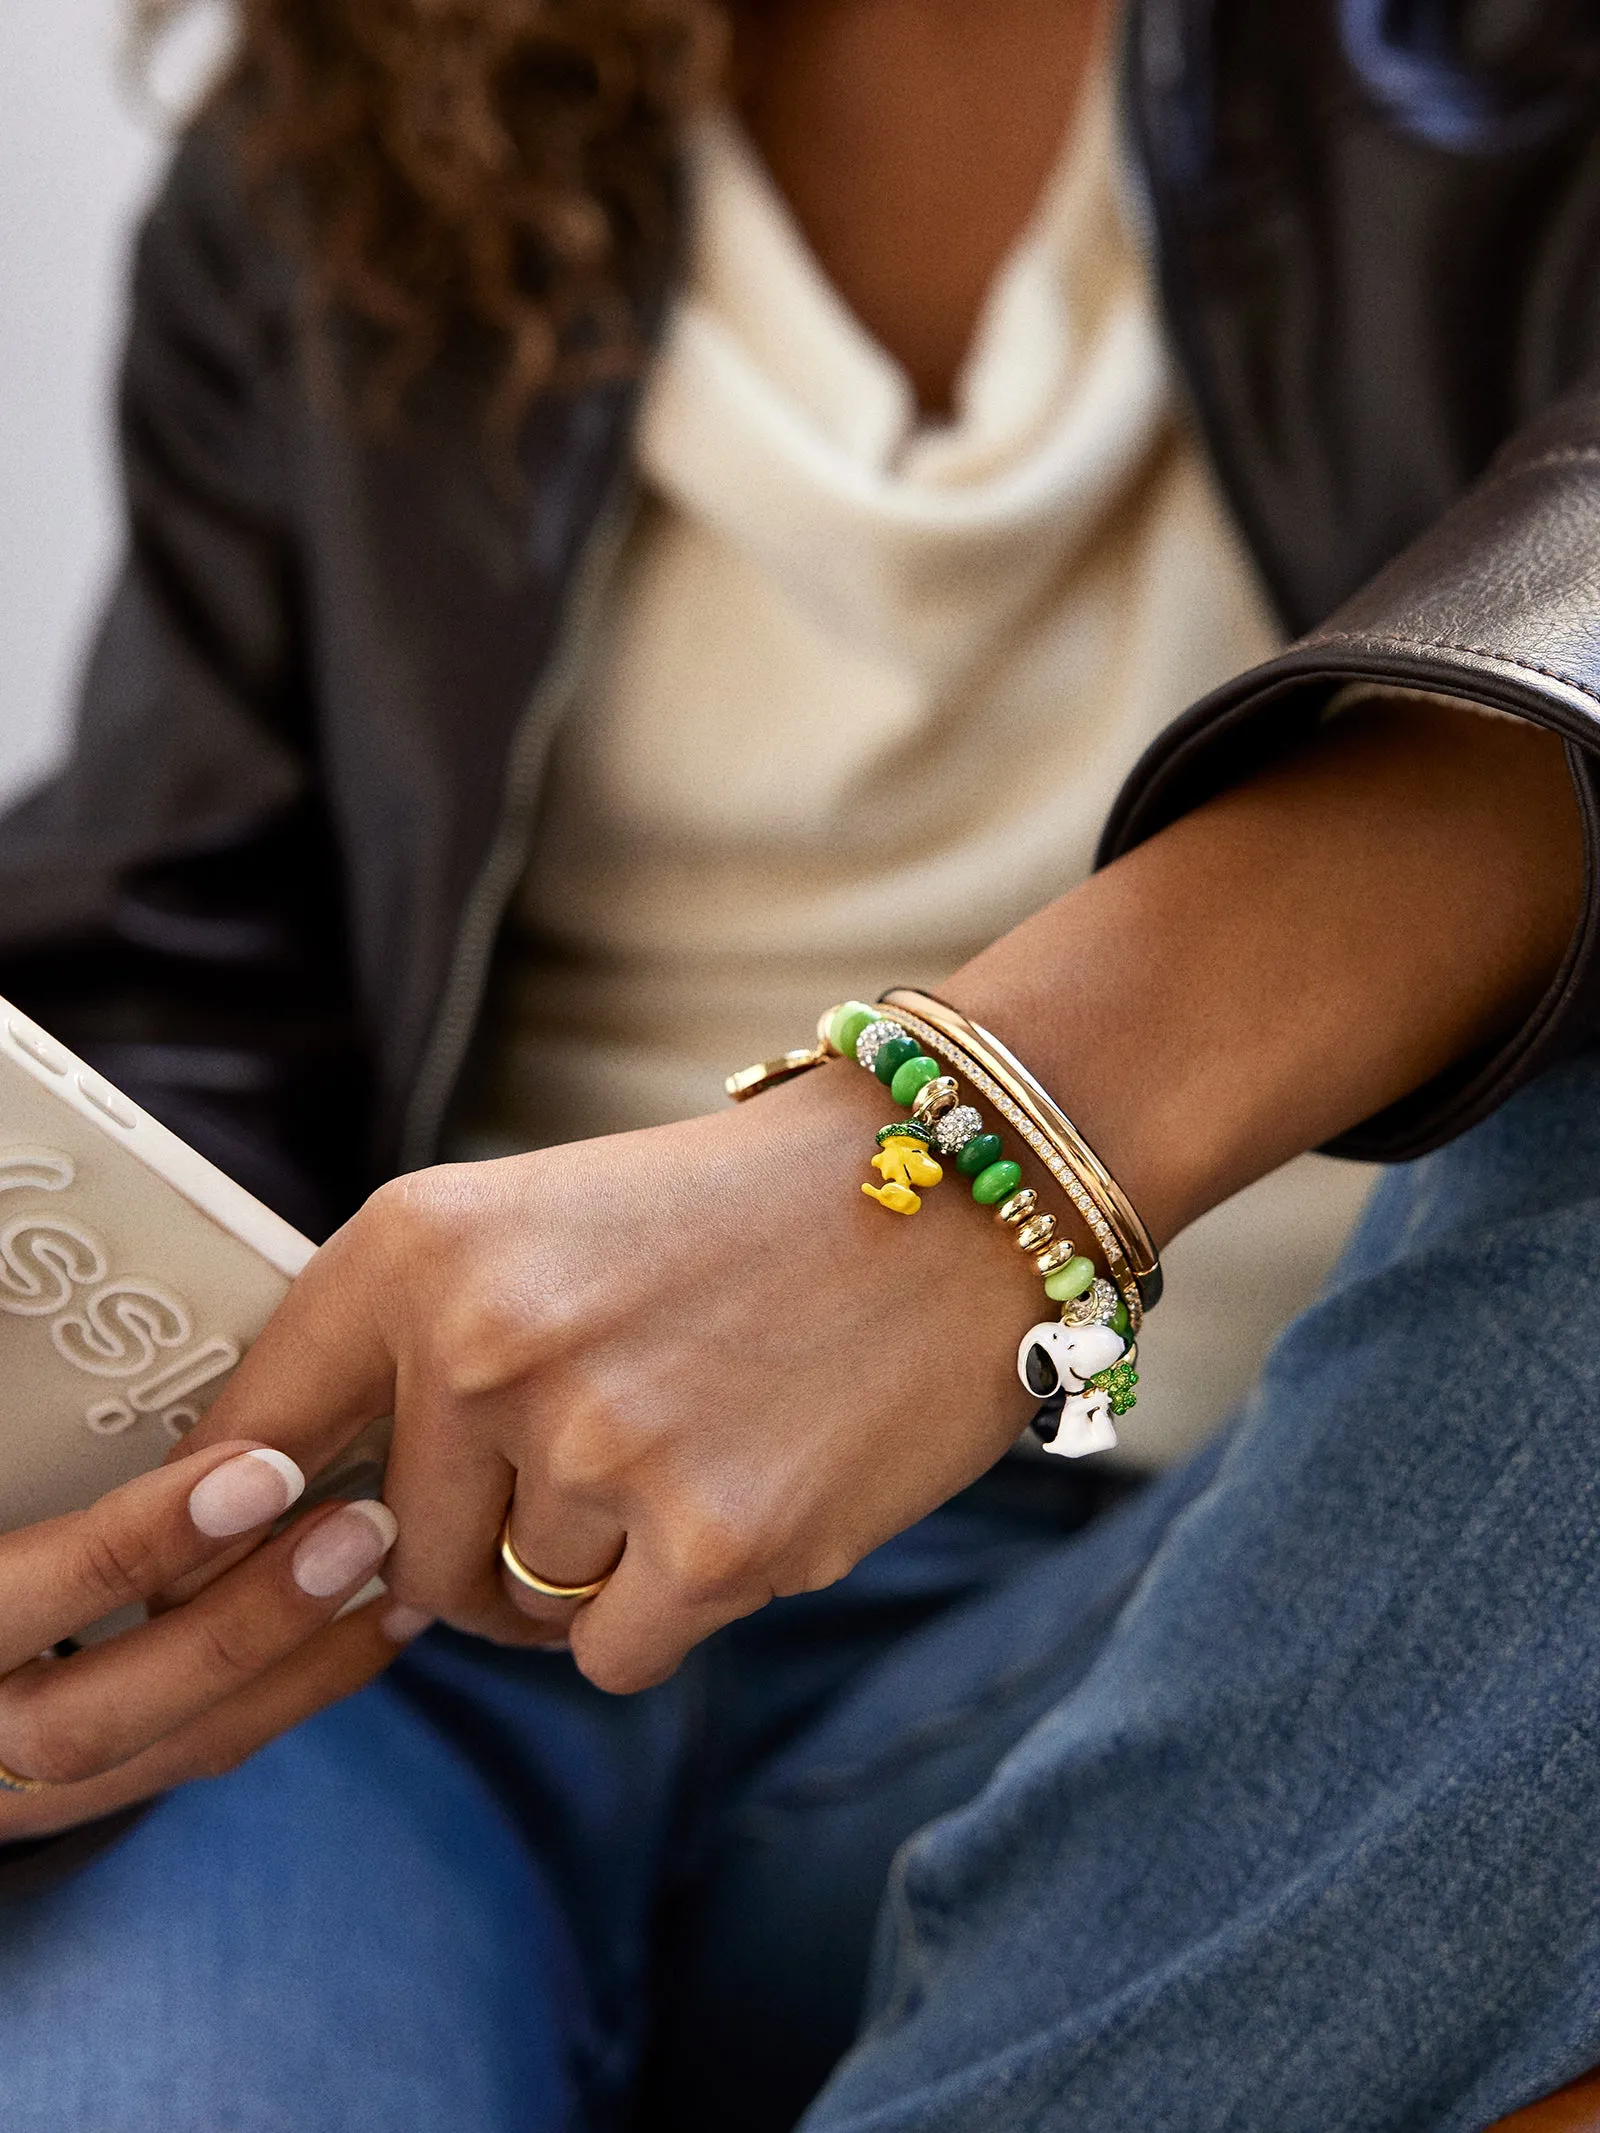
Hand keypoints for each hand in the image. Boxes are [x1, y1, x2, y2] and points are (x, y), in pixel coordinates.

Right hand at [0, 1442, 419, 1840]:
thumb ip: (14, 1415)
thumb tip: (19, 1292)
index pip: (8, 1607)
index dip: (132, 1547)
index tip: (257, 1468)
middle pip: (88, 1718)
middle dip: (236, 1627)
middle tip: (359, 1527)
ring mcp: (6, 1782)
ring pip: (158, 1756)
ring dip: (293, 1664)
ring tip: (393, 1570)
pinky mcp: (62, 1789)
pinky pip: (190, 1756)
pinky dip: (290, 1689)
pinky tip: (370, 1618)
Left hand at [187, 697, 1582, 1698]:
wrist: (959, 1182)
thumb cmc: (747, 1212)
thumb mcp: (544, 1229)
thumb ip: (419, 1352)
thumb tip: (319, 1526)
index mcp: (420, 1243)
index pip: (253, 1425)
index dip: (252, 1509)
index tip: (269, 1546)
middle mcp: (484, 1343)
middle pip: (410, 1555)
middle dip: (491, 1544)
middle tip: (603, 1466)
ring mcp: (598, 1445)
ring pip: (525, 1607)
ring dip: (598, 1567)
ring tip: (702, 1444)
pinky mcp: (712, 1541)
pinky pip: (614, 1652)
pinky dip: (671, 1607)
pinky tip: (745, 1499)